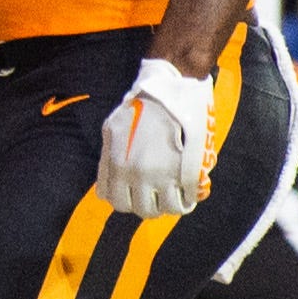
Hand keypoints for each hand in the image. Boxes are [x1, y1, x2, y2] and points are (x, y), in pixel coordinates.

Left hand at [99, 57, 213, 216]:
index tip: (136, 194)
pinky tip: (190, 192)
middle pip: (140, 209)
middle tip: (159, 195)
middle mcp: (135, 174)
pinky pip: (184, 200)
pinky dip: (188, 201)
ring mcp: (160, 175)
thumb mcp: (111, 130)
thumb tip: (106, 190)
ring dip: (170, 205)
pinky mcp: (183, 172)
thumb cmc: (139, 106)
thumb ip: (108, 160)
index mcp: (116, 165)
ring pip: (162, 210)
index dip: (127, 200)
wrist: (169, 88)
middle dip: (150, 205)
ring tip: (176, 195)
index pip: (115, 201)